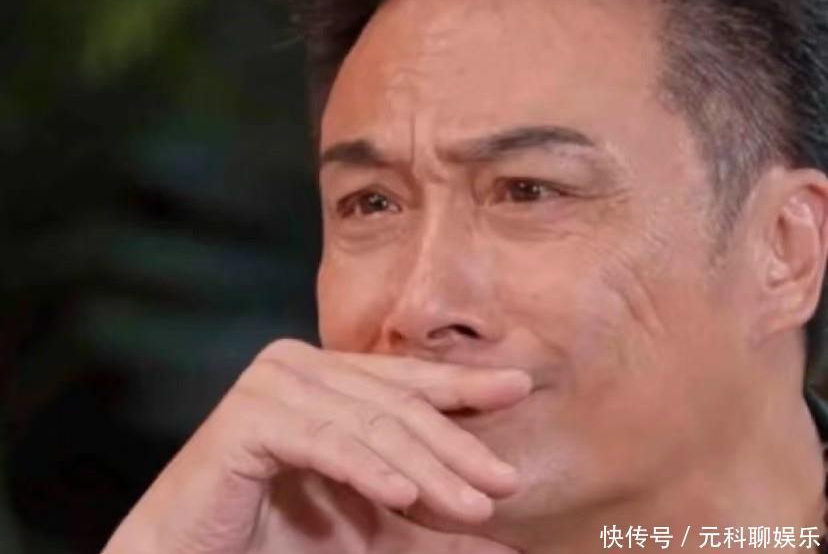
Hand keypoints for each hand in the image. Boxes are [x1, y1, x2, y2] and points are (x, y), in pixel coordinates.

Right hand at [101, 339, 531, 552]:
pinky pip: (324, 442)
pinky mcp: (247, 418)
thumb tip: (507, 539)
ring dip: (425, 468)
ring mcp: (271, 384)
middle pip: (395, 404)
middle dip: (455, 445)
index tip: (520, 388)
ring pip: (368, 424)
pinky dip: (367, 469)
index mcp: (327, 374)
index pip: (407, 380)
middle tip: (504, 482)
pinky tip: (403, 494)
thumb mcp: (375, 525)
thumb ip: (432, 516)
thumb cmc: (282, 536)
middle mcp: (299, 365)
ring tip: (472, 505)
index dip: (465, 385)